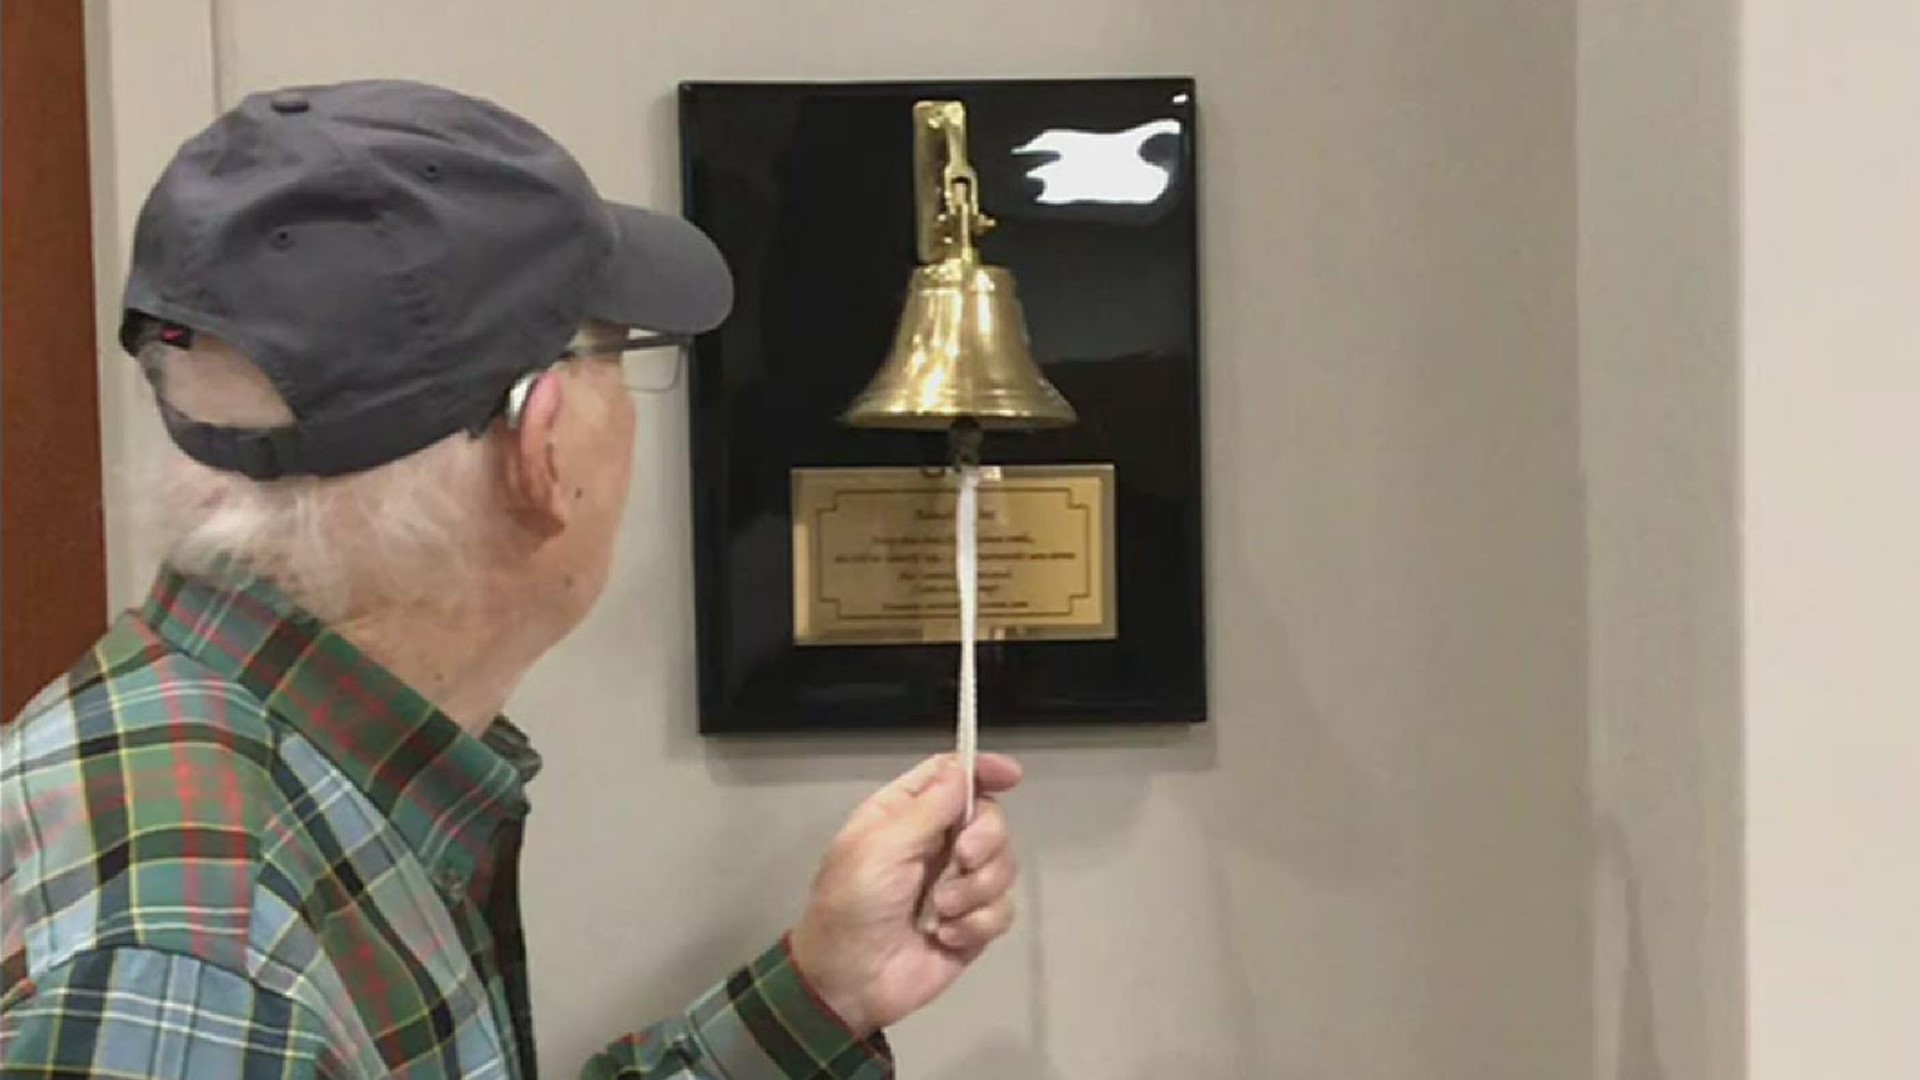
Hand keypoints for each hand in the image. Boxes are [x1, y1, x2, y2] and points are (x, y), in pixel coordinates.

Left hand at [789, 753, 1022, 1036]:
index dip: (982, 770)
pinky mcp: (972, 924)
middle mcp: (937, 844)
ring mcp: (957, 885)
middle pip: (989, 819)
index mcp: (905, 815)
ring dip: (975, 889)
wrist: (848, 981)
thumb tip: (964, 769)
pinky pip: (1001, 911)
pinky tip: (946, 937)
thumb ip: (928, 808)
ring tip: (940, 911)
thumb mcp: (881, 847)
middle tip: (963, 858)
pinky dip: (976, 923)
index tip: (1011, 775)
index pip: (951, 776)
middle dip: (985, 839)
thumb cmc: (852, 904)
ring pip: (1003, 866)